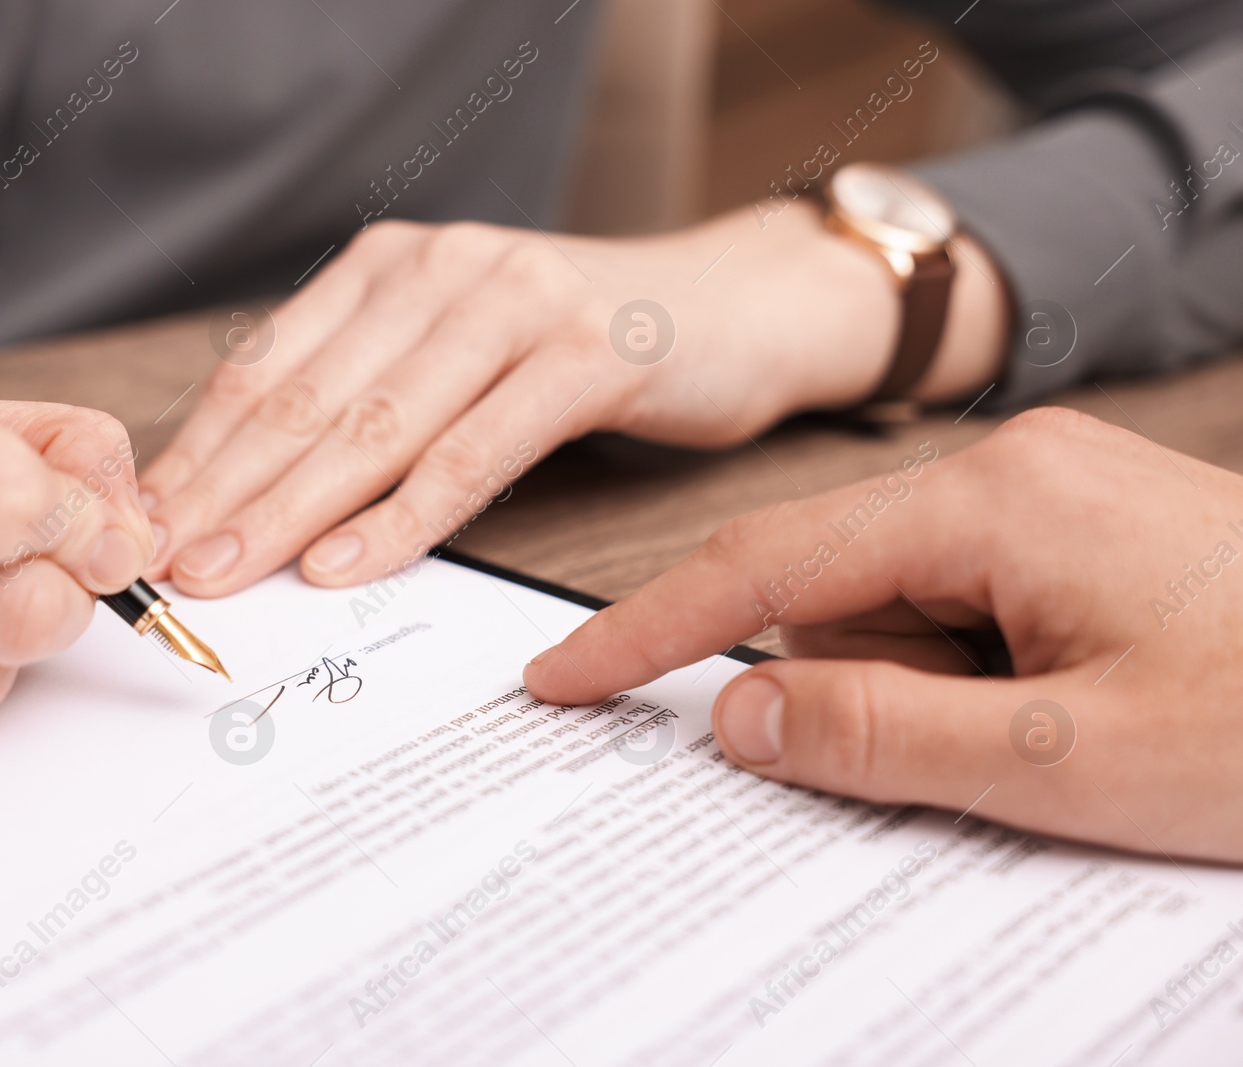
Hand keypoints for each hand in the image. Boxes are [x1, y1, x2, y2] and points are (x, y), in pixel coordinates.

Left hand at [139, 203, 1005, 595]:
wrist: (736, 307)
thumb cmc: (584, 346)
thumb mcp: (460, 352)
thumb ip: (372, 397)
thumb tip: (257, 494)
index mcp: (391, 266)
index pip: (267, 369)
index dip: (198, 454)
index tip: (144, 528)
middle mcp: (440, 270)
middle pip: (306, 398)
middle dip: (225, 490)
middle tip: (163, 567)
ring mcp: (513, 305)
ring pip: (377, 425)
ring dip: (293, 509)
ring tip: (232, 574)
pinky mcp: (585, 355)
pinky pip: (475, 451)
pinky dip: (405, 516)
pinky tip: (347, 565)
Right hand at [525, 408, 1242, 862]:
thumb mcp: (1072, 764)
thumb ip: (885, 737)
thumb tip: (739, 715)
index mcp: (995, 500)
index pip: (766, 564)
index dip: (649, 630)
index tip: (562, 677)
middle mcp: (1012, 478)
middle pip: (843, 596)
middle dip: (863, 697)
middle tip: (974, 767)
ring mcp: (1050, 507)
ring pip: (906, 619)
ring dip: (938, 704)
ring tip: (1067, 749)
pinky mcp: (1077, 545)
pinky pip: (966, 621)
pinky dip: (978, 693)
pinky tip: (1072, 728)